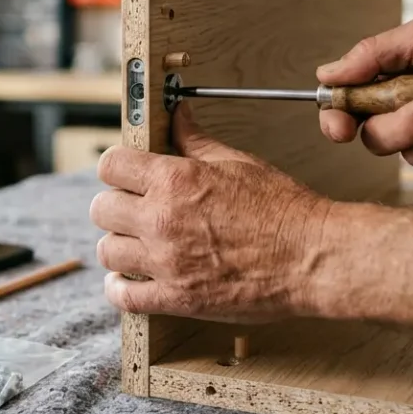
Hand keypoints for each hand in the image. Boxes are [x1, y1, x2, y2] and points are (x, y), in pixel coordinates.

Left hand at [90, 105, 334, 322]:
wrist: (311, 257)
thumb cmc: (282, 208)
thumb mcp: (237, 162)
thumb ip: (196, 140)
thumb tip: (177, 115)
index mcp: (175, 179)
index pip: (111, 165)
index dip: (117, 168)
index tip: (126, 175)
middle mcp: (162, 219)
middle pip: (102, 208)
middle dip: (116, 205)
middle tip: (134, 210)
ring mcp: (166, 262)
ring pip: (107, 251)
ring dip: (119, 246)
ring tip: (137, 244)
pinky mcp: (176, 298)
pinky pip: (123, 296)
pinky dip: (120, 288)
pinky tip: (130, 279)